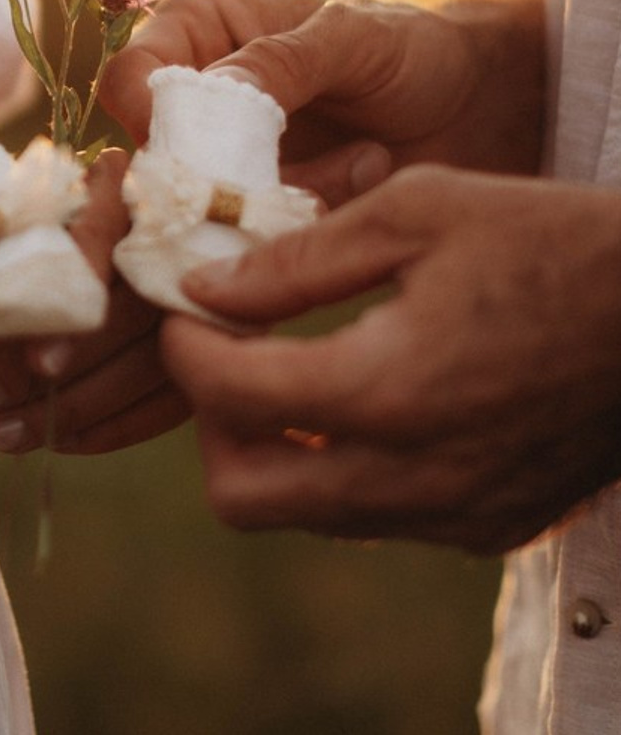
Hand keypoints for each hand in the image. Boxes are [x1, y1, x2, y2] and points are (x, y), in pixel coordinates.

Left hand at [0, 149, 189, 454]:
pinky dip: (115, 428)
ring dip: (80, 412)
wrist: (49, 234)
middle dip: (67, 371)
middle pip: (134, 313)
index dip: (77, 304)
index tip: (41, 362)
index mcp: (118, 182)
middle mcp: (167, 231)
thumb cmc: (8, 226)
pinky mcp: (201, 344)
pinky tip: (61, 440)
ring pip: (156, 364)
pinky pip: (171, 401)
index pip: (104, 236)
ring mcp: (195, 291)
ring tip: (3, 433)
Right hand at [98, 0, 543, 203]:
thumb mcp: (353, 38)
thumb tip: (211, 94)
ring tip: (362, 163)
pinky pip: (244, 244)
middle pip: (153, 161)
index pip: (131, 79)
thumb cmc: (410, 47)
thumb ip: (282, 59)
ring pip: (200, 212)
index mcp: (194, 33)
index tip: (201, 149)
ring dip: (279, 202)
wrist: (477, 108)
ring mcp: (221, 166)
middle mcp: (191, 102)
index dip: (150, 119)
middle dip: (220, 180)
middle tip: (294, 178)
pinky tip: (359, 184)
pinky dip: (300, 228)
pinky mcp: (254, 216)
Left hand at [163, 165, 620, 553]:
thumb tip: (204, 289)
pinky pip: (373, 515)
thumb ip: (298, 259)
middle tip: (228, 355)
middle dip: (212, 425)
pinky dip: (337, 466)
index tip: (184, 308)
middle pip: (242, 496)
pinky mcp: (491, 523)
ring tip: (287, 367)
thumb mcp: (417, 212)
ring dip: (272, 449)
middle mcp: (413, 475)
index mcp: (386, 389)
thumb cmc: (551, 240)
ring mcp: (455, 512)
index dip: (184, 347)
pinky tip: (358, 396)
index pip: (228, 396)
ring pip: (305, 513)